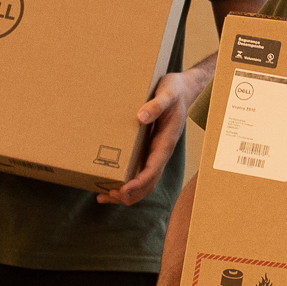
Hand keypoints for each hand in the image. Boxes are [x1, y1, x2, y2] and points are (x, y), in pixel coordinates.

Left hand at [99, 70, 198, 205]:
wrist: (183, 89)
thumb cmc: (174, 91)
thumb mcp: (167, 93)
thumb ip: (156, 105)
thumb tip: (141, 117)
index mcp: (166, 141)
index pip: (154, 168)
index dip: (139, 182)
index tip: (124, 189)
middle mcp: (161, 151)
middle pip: (149, 182)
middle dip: (130, 193)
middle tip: (109, 195)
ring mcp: (155, 152)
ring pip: (144, 181)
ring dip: (126, 193)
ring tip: (103, 196)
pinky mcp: (149, 149)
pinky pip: (139, 171)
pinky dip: (125, 182)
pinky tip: (107, 184)